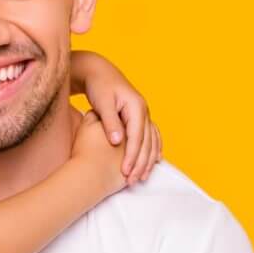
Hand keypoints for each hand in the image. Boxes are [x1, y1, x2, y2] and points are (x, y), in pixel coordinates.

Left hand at [70, 51, 161, 182]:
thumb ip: (110, 122)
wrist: (99, 72)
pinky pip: (151, 136)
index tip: (126, 171)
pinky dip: (153, 149)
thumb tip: (117, 141)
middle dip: (141, 163)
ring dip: (148, 160)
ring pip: (151, 141)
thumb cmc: (98, 86)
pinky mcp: (140, 116)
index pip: (137, 137)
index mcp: (136, 106)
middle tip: (133, 181)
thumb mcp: (102, 103)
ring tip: (142, 177)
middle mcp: (144, 110)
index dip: (132, 156)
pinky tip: (154, 161)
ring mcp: (144, 113)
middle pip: (147, 142)